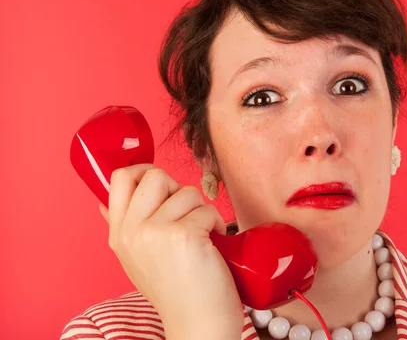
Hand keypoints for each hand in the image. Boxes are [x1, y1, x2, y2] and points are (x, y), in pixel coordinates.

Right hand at [98, 164, 242, 339]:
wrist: (196, 323)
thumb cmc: (174, 290)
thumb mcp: (135, 258)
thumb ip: (124, 228)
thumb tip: (102, 201)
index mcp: (118, 234)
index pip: (119, 179)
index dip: (144, 172)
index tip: (163, 187)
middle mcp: (131, 232)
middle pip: (153, 175)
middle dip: (177, 188)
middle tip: (186, 213)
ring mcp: (154, 232)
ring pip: (186, 191)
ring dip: (201, 210)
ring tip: (201, 236)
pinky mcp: (182, 235)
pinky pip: (206, 209)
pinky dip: (216, 224)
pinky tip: (212, 245)